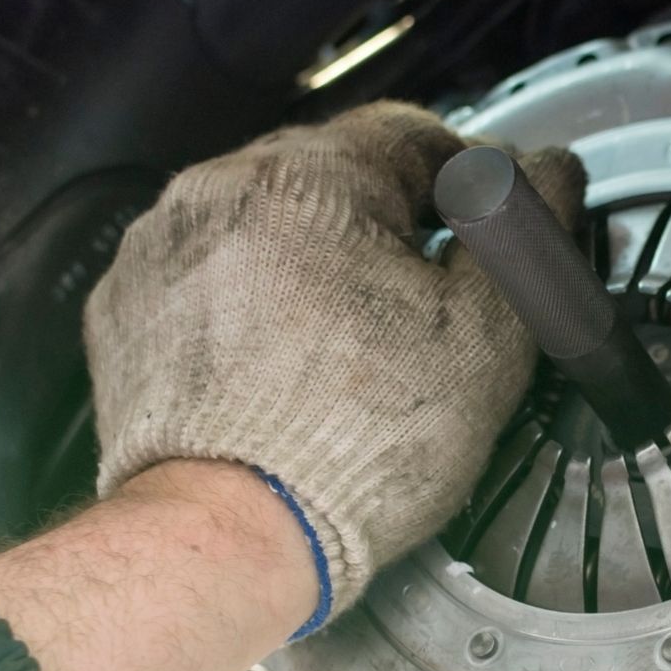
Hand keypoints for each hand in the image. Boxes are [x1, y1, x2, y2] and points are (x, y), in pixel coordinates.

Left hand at [85, 102, 582, 630]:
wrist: (226, 537)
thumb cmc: (354, 445)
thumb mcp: (488, 338)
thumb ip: (522, 236)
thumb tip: (547, 176)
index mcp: (312, 178)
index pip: (414, 133)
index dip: (469, 179)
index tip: (485, 227)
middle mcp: (217, 191)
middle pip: (331, 176)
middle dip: (384, 224)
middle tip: (426, 302)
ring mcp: (158, 249)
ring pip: (262, 225)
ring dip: (311, 262)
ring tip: (352, 346)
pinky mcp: (123, 310)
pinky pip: (205, 279)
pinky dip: (247, 307)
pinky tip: (285, 367)